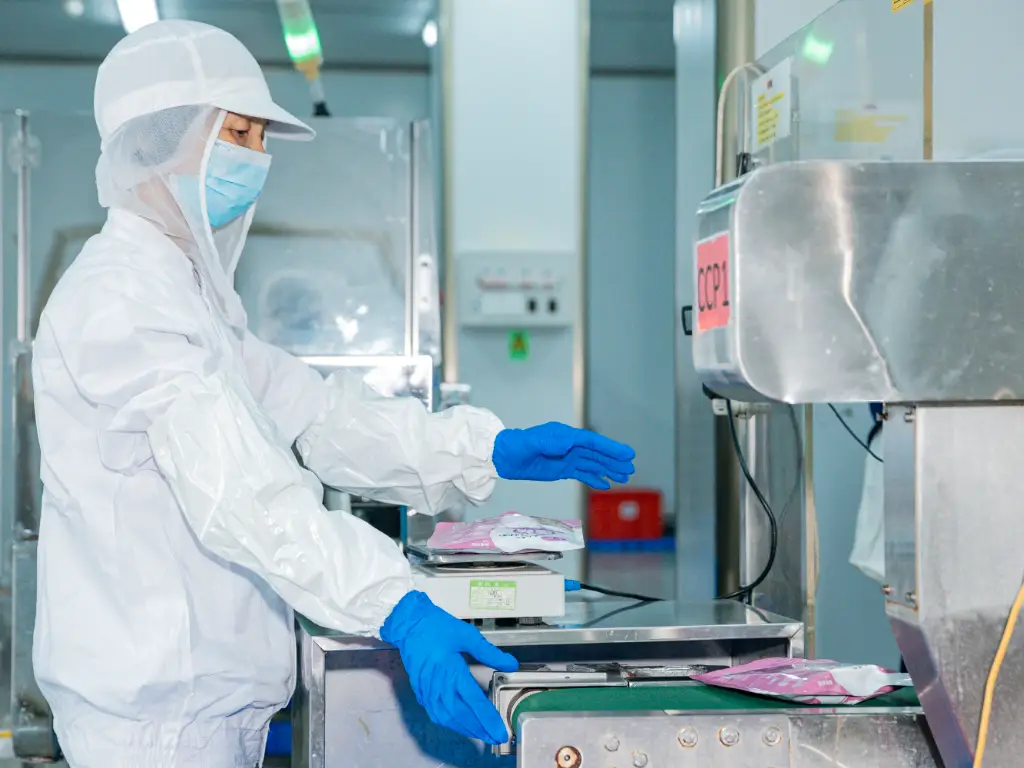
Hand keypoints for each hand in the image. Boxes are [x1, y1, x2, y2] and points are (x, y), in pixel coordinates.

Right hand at [381, 591, 518, 743]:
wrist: (408, 624)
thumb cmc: (436, 627)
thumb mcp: (467, 635)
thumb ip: (490, 653)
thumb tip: (510, 663)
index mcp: (452, 672)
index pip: (475, 702)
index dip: (488, 719)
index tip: (499, 730)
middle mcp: (439, 686)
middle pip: (461, 716)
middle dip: (479, 729)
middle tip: (494, 737)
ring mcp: (428, 690)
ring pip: (447, 718)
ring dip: (464, 729)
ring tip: (480, 733)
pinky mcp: (421, 690)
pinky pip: (435, 713)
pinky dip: (449, 722)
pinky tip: (457, 723)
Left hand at [492, 422, 635, 489]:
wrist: (506, 457)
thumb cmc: (519, 446)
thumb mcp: (534, 442)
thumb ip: (552, 442)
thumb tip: (571, 442)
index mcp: (566, 436)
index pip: (593, 442)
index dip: (610, 447)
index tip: (626, 454)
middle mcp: (571, 446)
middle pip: (597, 453)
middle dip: (614, 460)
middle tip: (631, 468)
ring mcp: (568, 458)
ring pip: (593, 464)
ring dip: (608, 470)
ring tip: (624, 477)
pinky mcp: (563, 469)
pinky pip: (583, 473)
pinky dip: (595, 478)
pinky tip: (606, 484)